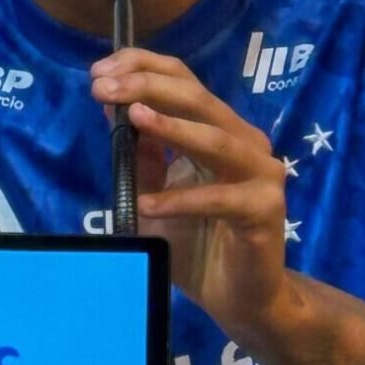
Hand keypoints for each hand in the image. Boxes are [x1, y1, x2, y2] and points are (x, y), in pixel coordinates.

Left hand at [89, 48, 289, 330]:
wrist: (240, 297)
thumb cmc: (198, 242)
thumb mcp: (158, 192)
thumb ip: (143, 155)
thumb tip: (112, 107)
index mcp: (220, 128)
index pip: (184, 80)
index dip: (142, 67)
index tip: (98, 71)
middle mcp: (245, 141)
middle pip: (198, 98)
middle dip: (147, 87)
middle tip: (103, 87)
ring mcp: (261, 173)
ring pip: (216, 139)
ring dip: (172, 127)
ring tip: (133, 117)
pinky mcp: (265, 209)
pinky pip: (219, 199)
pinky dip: (181, 200)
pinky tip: (147, 205)